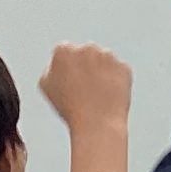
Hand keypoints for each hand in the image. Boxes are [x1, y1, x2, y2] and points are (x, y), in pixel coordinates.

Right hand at [39, 43, 133, 171]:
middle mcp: (87, 48)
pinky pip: (118, 72)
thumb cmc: (68, 107)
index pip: (65, 52)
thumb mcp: (46, 87)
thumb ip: (51, 67)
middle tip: (84, 90)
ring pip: (103, 61)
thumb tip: (59, 61)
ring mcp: (108, 57)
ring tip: (96, 95)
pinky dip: (115, 81)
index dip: (66, 68)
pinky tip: (109, 96)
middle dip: (85, 66)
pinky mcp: (124, 67)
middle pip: (85, 54)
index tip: (69, 82)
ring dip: (101, 72)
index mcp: (64, 50)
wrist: (97, 123)